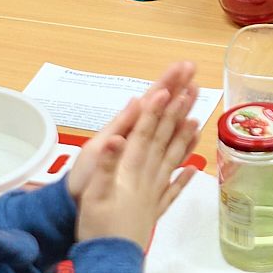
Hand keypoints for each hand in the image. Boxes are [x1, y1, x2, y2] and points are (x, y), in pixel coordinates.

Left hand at [68, 63, 197, 203]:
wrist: (76, 205)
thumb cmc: (84, 178)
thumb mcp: (96, 150)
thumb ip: (119, 127)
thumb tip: (137, 101)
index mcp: (123, 129)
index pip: (149, 99)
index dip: (166, 82)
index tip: (183, 66)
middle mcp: (135, 136)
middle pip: (161, 107)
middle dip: (177, 87)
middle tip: (194, 69)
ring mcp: (142, 152)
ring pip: (169, 126)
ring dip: (183, 109)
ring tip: (196, 92)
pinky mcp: (148, 171)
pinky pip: (172, 152)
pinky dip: (185, 142)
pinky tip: (195, 135)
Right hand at [75, 84, 200, 250]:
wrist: (109, 261)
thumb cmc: (97, 227)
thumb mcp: (95, 194)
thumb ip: (107, 165)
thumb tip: (116, 138)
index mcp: (130, 171)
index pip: (144, 134)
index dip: (155, 111)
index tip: (167, 90)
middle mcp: (147, 178)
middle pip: (163, 141)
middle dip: (176, 115)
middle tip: (191, 92)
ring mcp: (154, 194)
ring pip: (172, 161)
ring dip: (185, 140)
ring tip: (198, 121)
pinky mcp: (155, 210)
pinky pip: (173, 190)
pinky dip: (184, 178)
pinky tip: (195, 168)